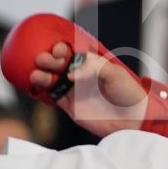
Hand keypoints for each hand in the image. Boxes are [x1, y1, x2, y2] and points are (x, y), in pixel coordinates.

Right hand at [28, 42, 167, 137]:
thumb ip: (92, 70)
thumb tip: (70, 75)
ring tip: (36, 74)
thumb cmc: (127, 93)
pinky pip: (52, 97)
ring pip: (51, 80)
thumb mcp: (114, 74)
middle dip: (47, 60)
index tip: (58, 50)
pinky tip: (35, 87)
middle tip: (43, 60)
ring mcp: (73, 91)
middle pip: (57, 64)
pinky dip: (42, 92)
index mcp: (90, 64)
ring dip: (40, 75)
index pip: (71, 53)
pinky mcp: (70, 106)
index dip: (61, 49)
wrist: (132, 119)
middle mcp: (79, 76)